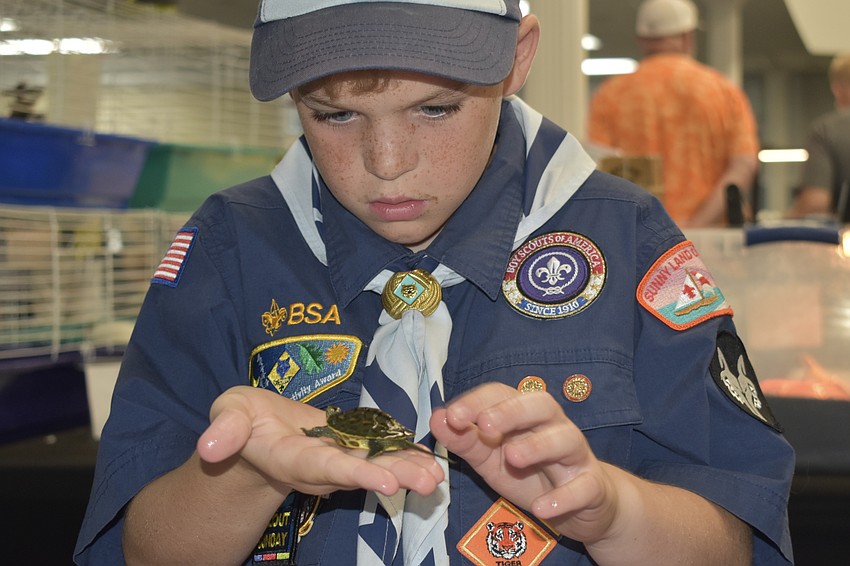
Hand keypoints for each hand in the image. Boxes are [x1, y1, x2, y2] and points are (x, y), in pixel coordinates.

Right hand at [197, 386, 443, 497]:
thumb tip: (208, 446)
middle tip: (429, 482)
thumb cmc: (241, 419)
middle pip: (360, 474)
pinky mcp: (349, 449)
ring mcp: (337, 459)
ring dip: (408, 470)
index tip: (385, 483)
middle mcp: (319, 466)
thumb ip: (224, 429)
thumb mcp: (227, 413)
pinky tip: (431, 457)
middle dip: (395, 477)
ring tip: (438, 476)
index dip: (354, 475)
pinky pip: (379, 453)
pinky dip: (404, 455)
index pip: (325, 468)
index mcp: (291, 458)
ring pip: (375, 465)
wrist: (257, 431)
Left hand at [430, 383, 618, 543]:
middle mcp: (552, 425)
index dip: (477, 401)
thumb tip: (437, 419)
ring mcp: (575, 454)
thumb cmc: (530, 473)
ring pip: (564, 438)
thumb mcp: (490, 458)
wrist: (580, 505)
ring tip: (512, 457)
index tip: (452, 416)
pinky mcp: (592, 485)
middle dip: (511, 412)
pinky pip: (583, 486)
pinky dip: (563, 496)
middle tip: (485, 426)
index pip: (502, 394)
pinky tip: (541, 508)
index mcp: (524, 413)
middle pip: (539, 404)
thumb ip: (464, 440)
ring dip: (538, 445)